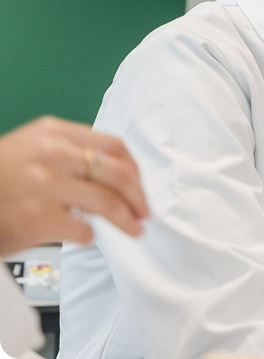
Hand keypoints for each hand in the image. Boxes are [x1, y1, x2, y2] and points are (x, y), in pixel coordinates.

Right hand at [0, 116, 148, 255]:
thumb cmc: (0, 176)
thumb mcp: (30, 147)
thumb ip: (71, 151)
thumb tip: (117, 173)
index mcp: (52, 132)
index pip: (114, 145)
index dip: (135, 168)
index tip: (140, 184)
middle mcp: (51, 154)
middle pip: (119, 173)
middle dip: (139, 196)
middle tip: (145, 211)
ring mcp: (45, 185)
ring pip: (108, 202)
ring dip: (127, 220)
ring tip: (134, 229)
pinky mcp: (39, 218)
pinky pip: (84, 230)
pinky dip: (88, 236)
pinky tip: (81, 235)